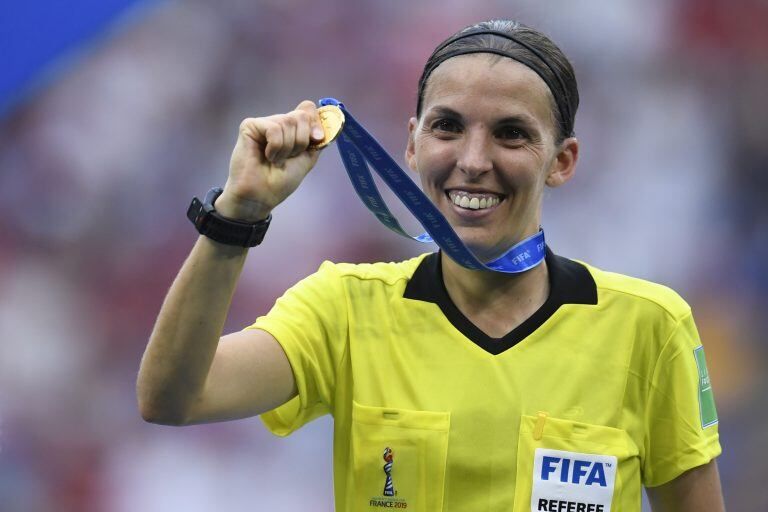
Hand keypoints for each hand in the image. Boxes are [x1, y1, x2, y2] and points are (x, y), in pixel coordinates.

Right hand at [216, 100, 325, 220]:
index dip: (316, 123)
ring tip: (275, 160)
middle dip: (301, 141)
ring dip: (287, 147)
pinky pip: (274, 128)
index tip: (316, 139)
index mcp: (292, 129)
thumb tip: (324, 115)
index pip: (308, 109)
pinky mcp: (250, 126)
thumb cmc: (281, 181)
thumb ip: (316, 137)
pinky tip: (266, 155)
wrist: (261, 196)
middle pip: (301, 116)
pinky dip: (275, 147)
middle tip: (289, 157)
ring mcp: (264, 123)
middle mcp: (278, 123)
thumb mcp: (307, 158)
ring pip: (288, 122)